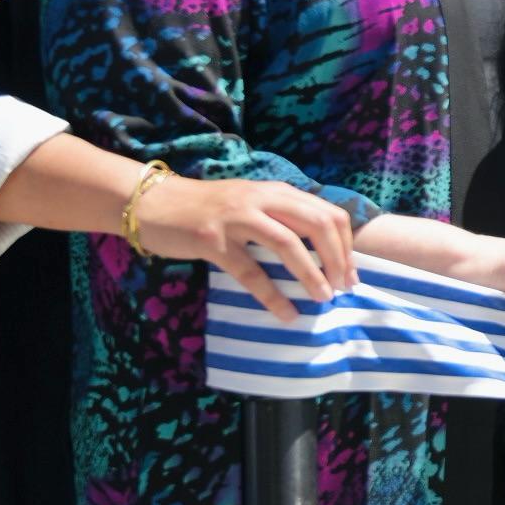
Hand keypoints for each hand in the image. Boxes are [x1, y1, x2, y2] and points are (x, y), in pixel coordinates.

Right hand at [132, 176, 358, 324]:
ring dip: (312, 274)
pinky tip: (286, 313)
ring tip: (324, 298)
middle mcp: (261, 200)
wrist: (153, 202)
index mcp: (276, 191)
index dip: (346, 244)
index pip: (327, 213)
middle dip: (337, 259)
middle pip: (316, 225)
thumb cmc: (206, 208)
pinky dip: (272, 295)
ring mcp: (236, 219)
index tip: (351, 273)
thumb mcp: (252, 202)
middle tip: (344, 288)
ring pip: (287, 245)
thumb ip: (282, 216)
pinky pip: (250, 271)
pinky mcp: (212, 241)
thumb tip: (320, 249)